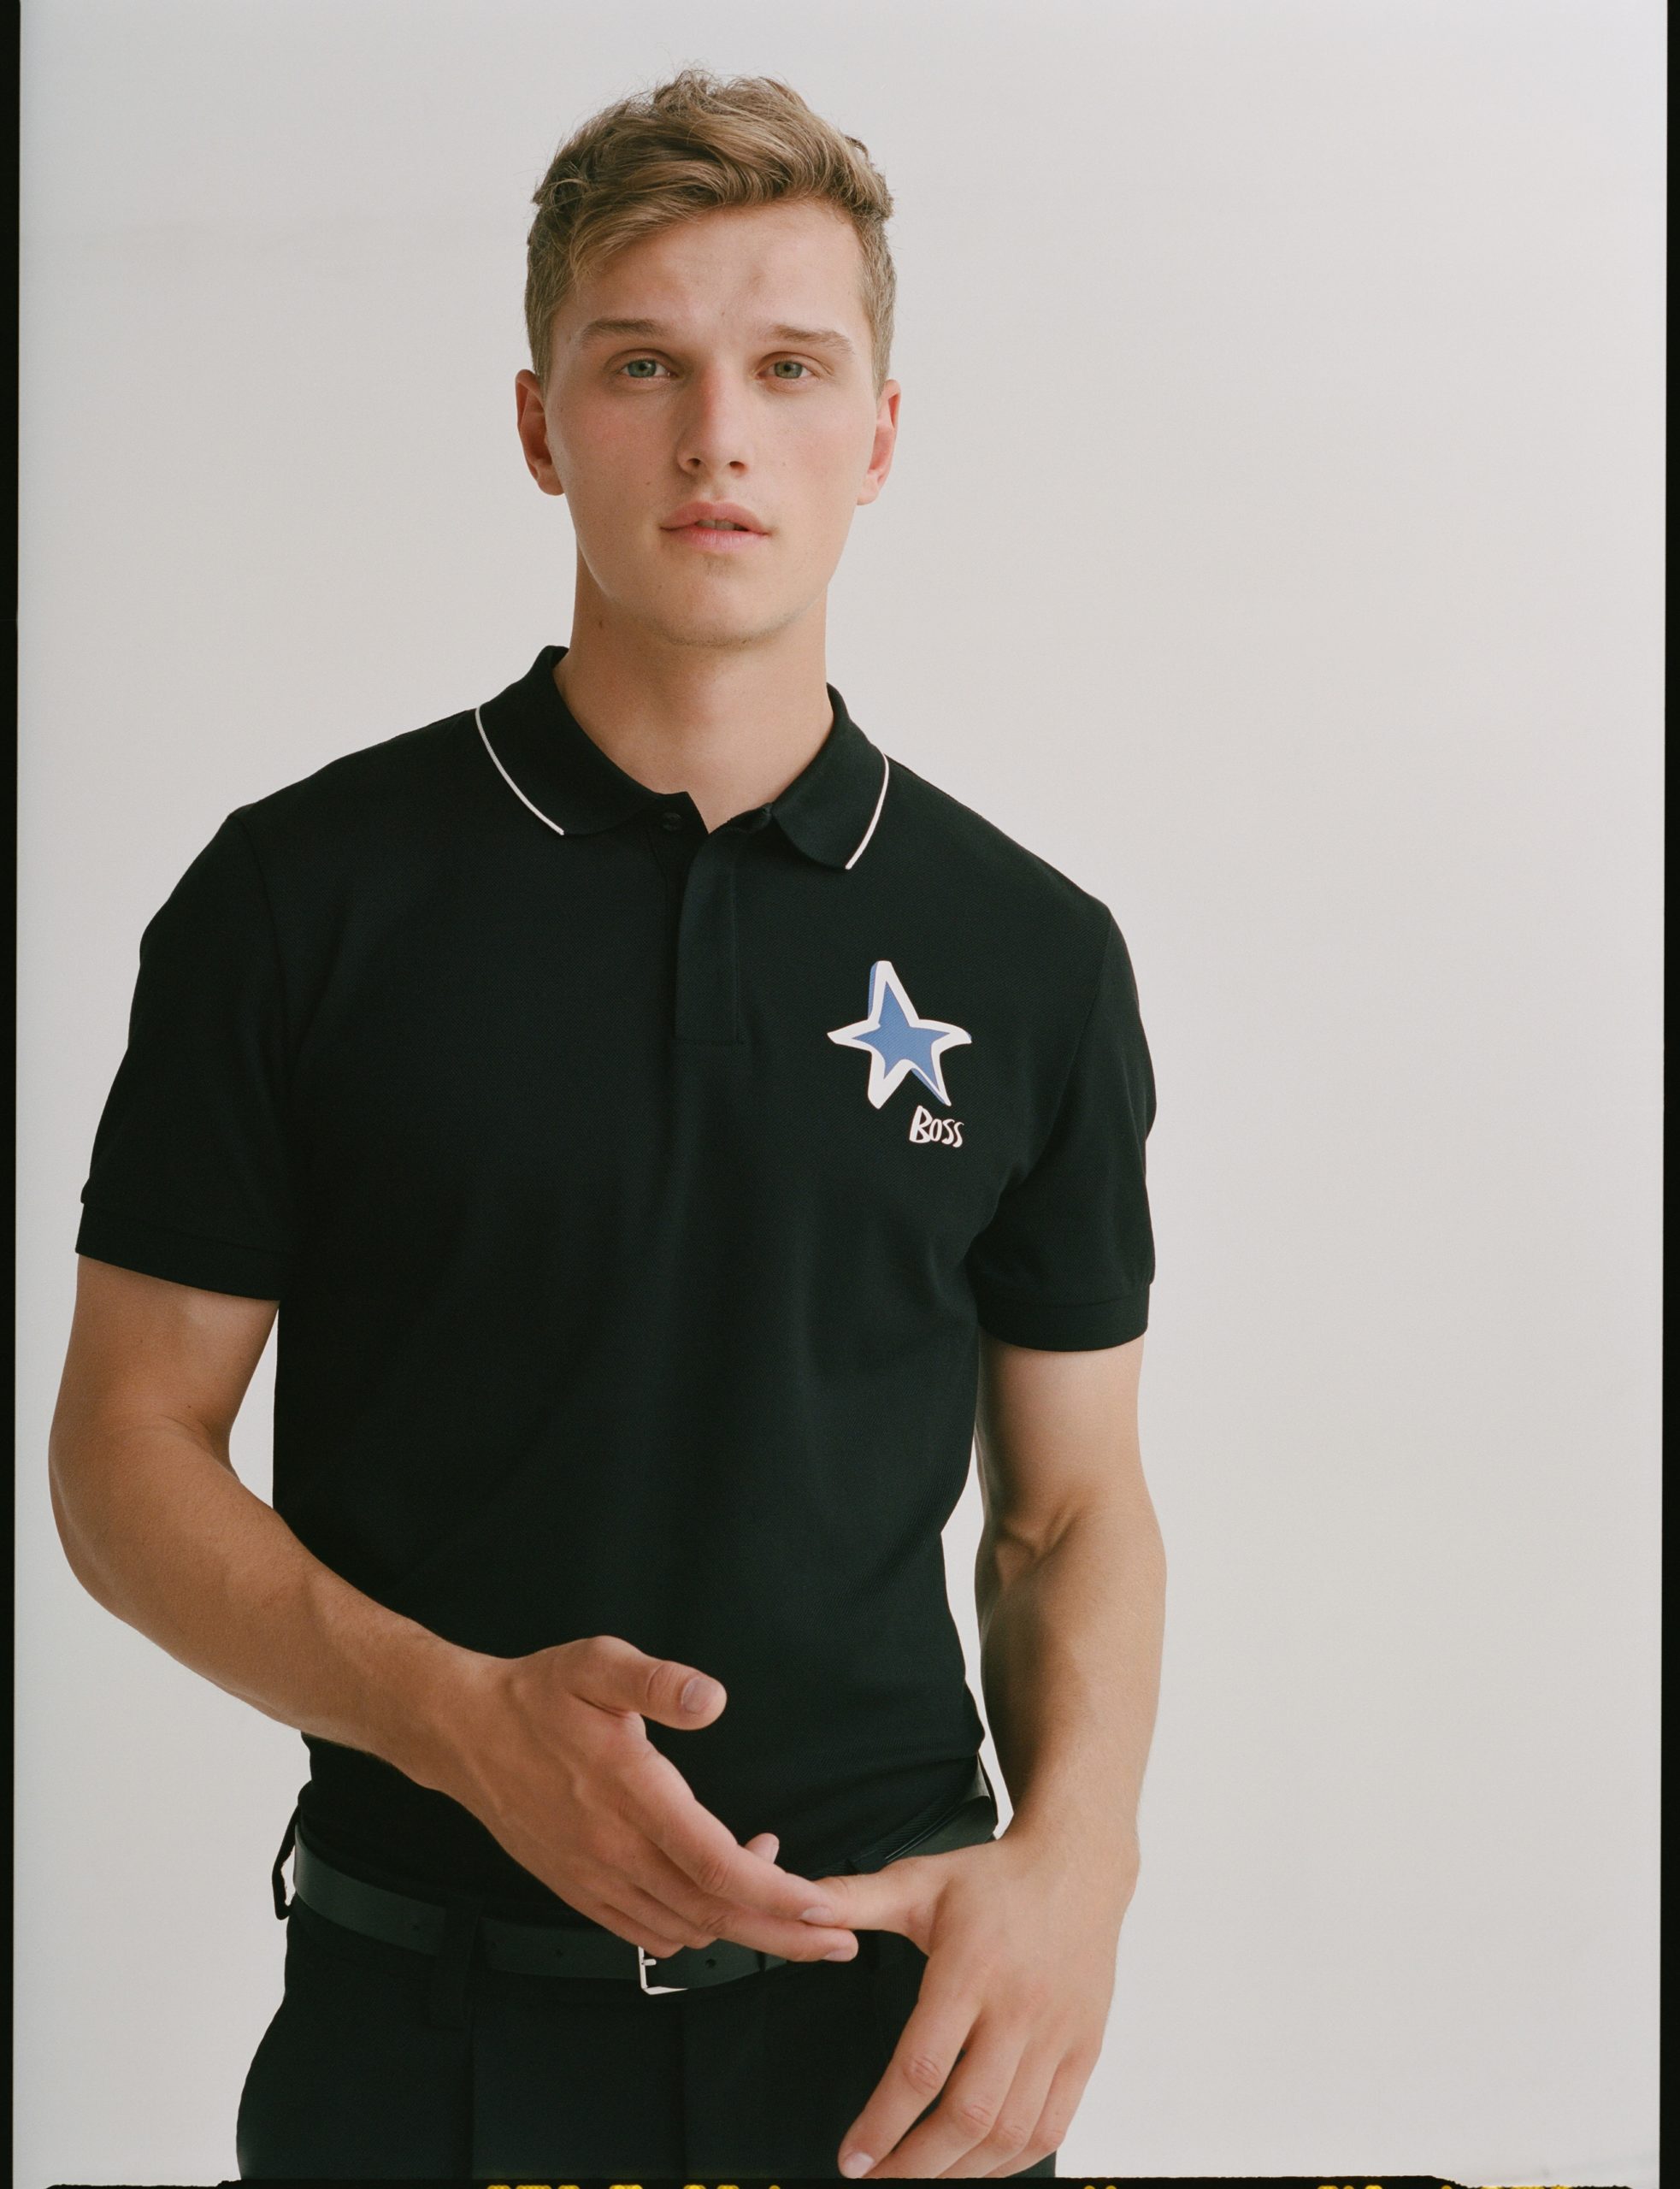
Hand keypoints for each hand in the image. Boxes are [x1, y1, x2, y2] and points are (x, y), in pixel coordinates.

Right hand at [434, 1633, 859, 1964]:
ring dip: (742, 1926)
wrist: (464, 1734)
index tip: (821, 1904)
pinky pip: (646, 1931)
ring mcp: (595, 1877)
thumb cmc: (539, 1694)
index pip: (714, 1862)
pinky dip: (694, 1928)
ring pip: (684, 1927)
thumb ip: (658, 1681)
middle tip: (839, 1942)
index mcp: (630, 1792)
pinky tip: (718, 1898)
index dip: (774, 1891)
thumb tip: (713, 1699)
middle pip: (712, 1912)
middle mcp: (614, 1849)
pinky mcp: (580, 1890)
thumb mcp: (599, 1664)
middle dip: (783, 1934)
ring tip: (786, 1899)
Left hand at [801, 1826, 1134, 2178]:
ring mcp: (1058, 2034)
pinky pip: (1052, 2127)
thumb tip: (797, 1909)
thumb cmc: (992, 1879)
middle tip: (877, 2179)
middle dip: (916, 2164)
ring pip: (1012, 2132)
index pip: (923, 2066)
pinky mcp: (1084, 2050)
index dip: (883, 2123)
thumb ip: (853, 1899)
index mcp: (971, 1968)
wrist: (1077, 1864)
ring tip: (919, 2178)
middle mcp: (1019, 2007)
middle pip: (969, 2114)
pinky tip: (977, 2164)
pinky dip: (1012, 2160)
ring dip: (961, 2172)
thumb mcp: (919, 1881)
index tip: (852, 2158)